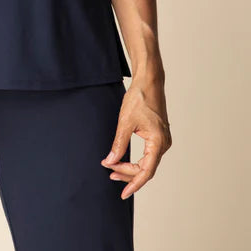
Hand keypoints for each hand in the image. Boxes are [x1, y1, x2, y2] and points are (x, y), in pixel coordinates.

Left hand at [100, 77, 171, 198]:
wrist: (149, 81)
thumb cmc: (139, 98)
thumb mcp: (125, 122)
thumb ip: (118, 144)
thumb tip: (110, 161)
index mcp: (158, 142)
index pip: (146, 171)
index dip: (133, 183)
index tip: (123, 193)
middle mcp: (164, 144)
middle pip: (146, 169)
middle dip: (128, 174)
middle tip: (110, 174)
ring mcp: (163, 140)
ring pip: (148, 163)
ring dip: (131, 167)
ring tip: (114, 169)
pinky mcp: (159, 136)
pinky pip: (149, 155)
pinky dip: (136, 160)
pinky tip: (124, 160)